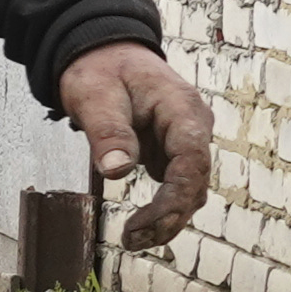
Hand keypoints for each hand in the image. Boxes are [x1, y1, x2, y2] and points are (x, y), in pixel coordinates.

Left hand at [58, 44, 212, 253]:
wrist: (103, 51)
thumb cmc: (100, 70)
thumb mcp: (94, 96)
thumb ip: (107, 132)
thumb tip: (117, 171)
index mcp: (182, 109)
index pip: (191, 161)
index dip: (174, 199)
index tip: (144, 224)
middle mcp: (193, 126)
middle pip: (196, 181)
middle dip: (170, 217)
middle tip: (133, 240)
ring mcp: (185, 139)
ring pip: (190, 188)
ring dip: (168, 217)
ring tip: (133, 239)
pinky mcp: (172, 149)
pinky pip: (176, 184)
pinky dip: (163, 207)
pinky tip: (141, 225)